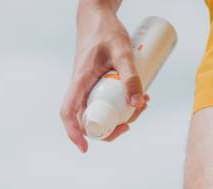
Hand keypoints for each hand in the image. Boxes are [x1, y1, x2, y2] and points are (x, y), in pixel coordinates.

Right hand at [60, 2, 147, 152]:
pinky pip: (108, 101)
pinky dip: (122, 104)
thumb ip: (130, 75)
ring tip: (143, 103)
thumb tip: (137, 104)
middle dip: (112, 127)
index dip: (74, 133)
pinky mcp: (98, 83)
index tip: (85, 148)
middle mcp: (81, 87)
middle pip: (90, 119)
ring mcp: (89, 86)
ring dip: (121, 115)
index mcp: (80, 81)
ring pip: (102, 111)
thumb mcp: (122, 51)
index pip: (69, 112)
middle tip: (132, 121)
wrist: (98, 16)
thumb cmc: (106, 31)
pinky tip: (140, 97)